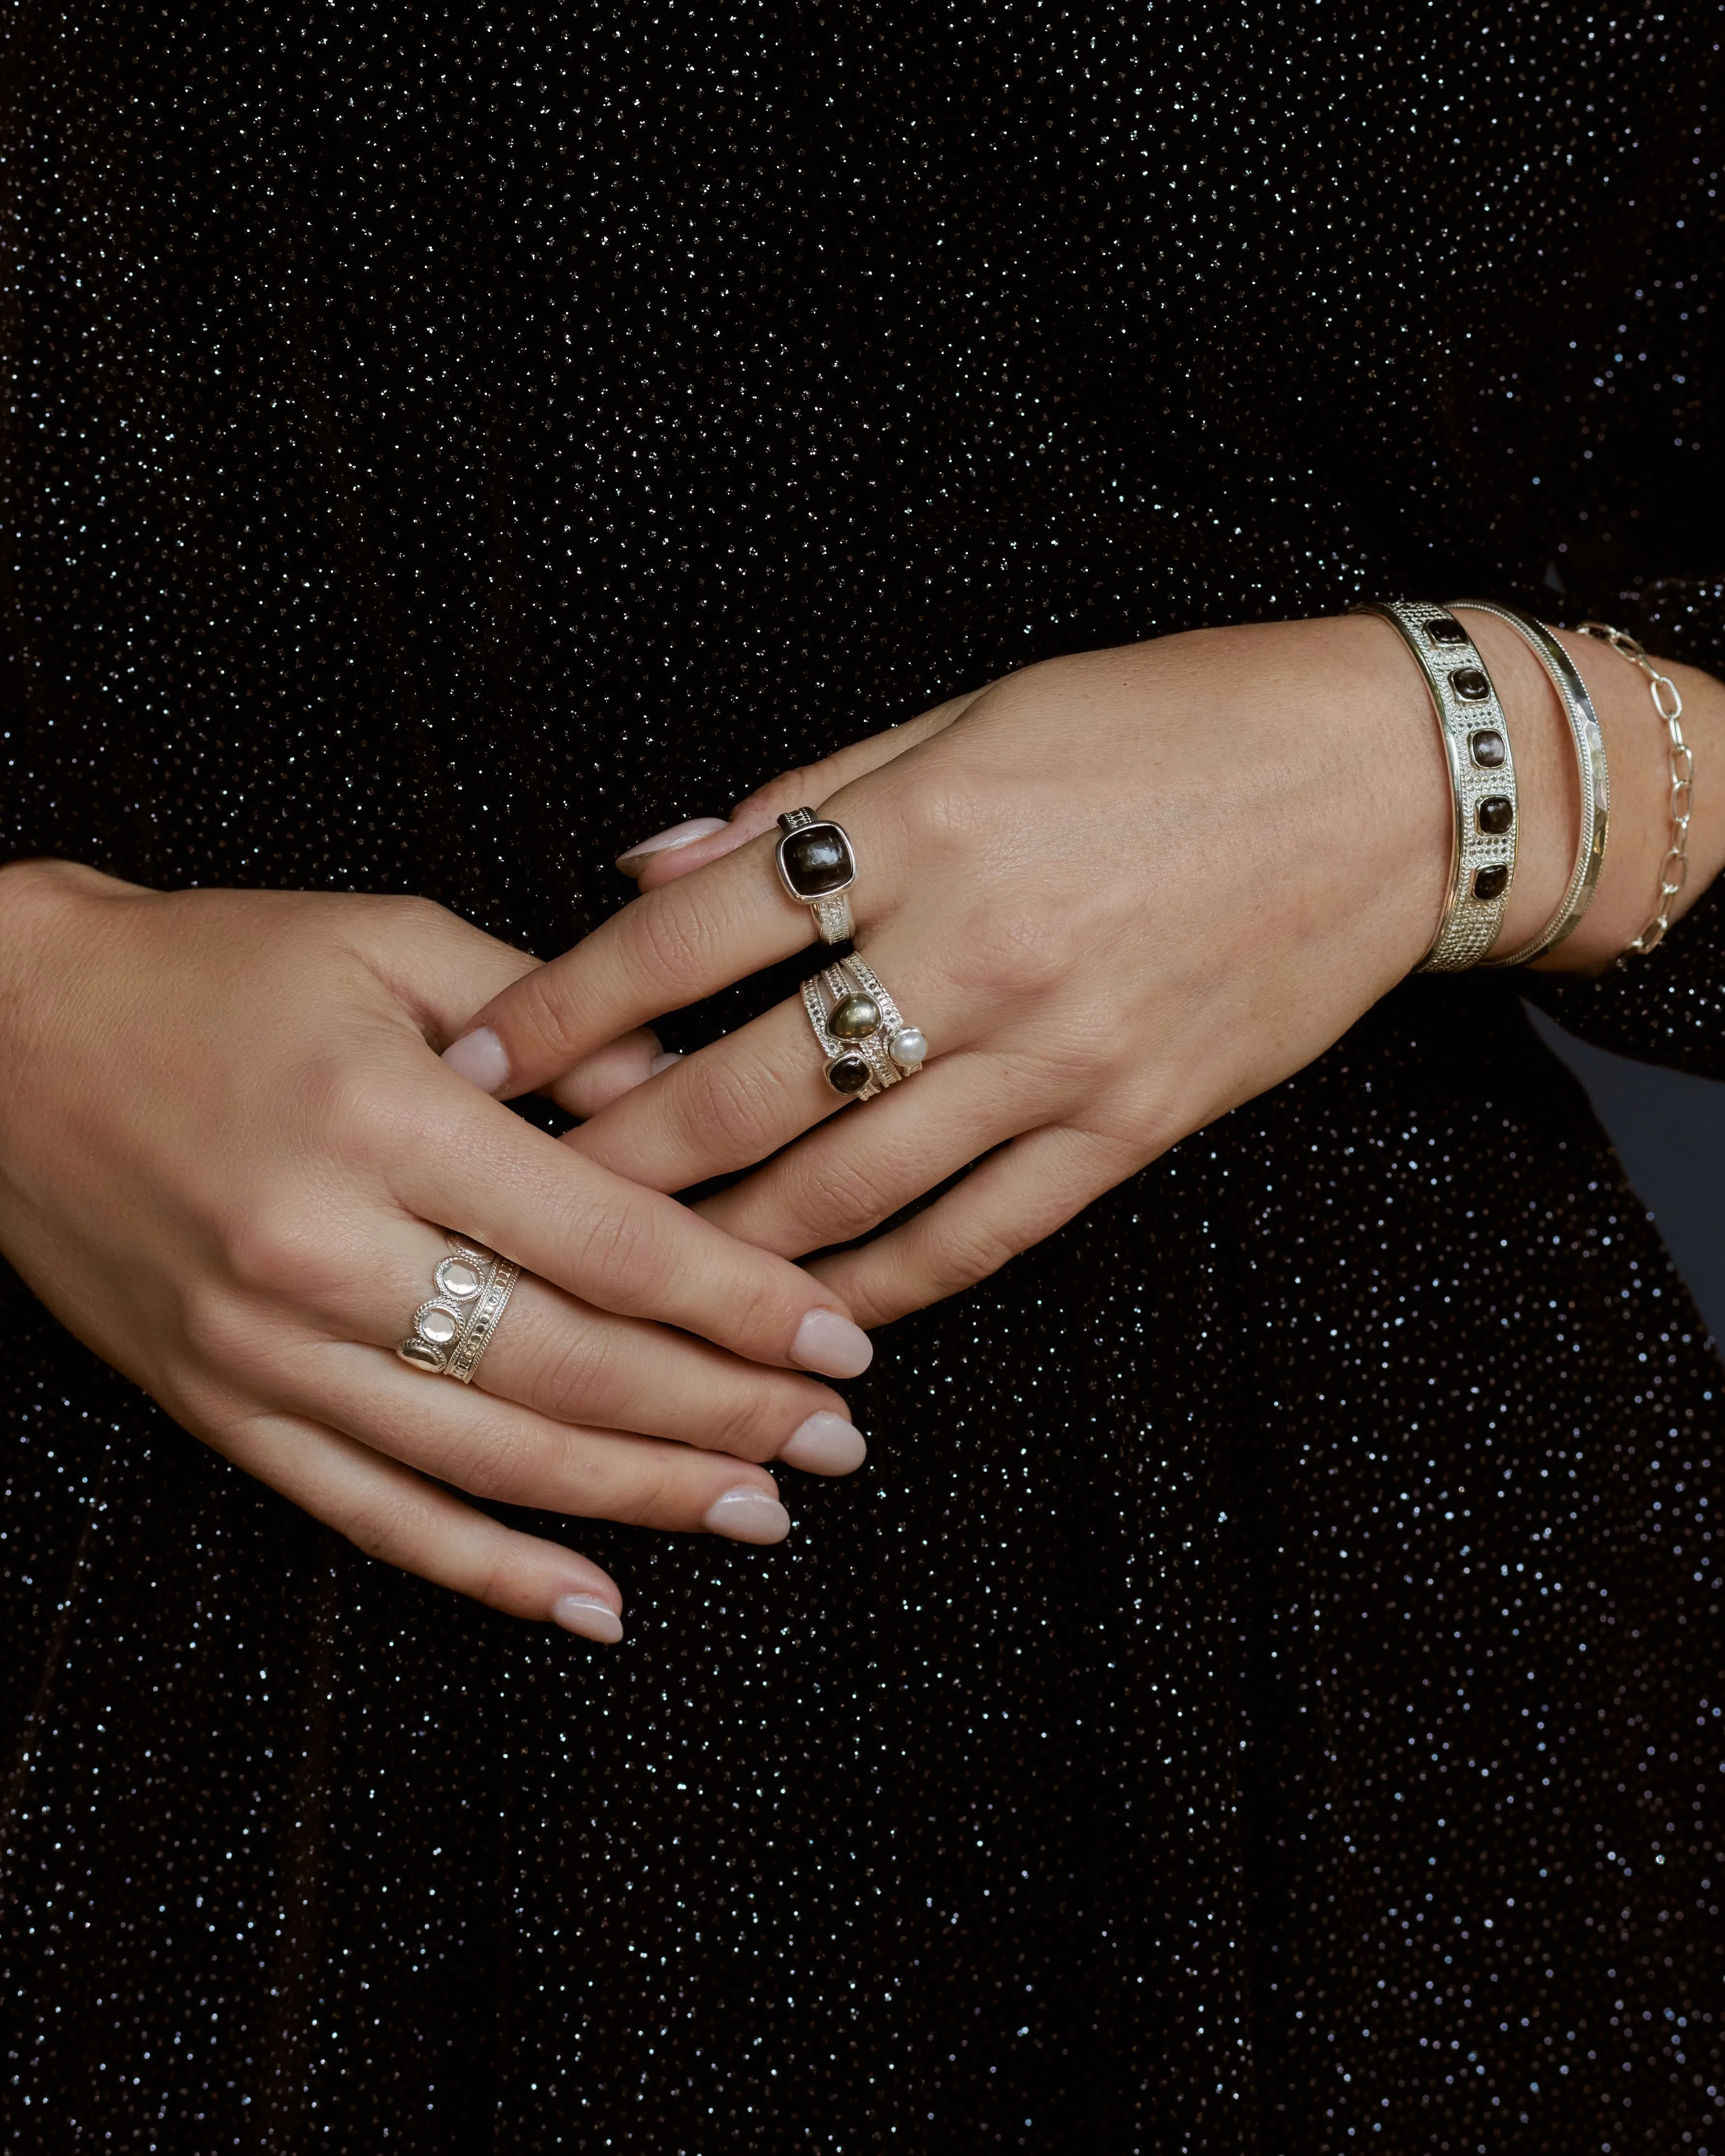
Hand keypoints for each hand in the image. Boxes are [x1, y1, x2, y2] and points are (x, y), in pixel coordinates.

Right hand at [0, 865, 875, 1637]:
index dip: (744, 1304)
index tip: (841, 1342)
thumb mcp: (390, 942)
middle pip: (572, 1367)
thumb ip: (549, 1018)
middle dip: (724, 1416)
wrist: (1, 1034)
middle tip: (838, 1444)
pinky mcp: (219, 1407)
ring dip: (641, 1500)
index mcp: (382, 1119)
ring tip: (761, 1514)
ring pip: (491, 1461)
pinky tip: (594, 1603)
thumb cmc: (209, 969)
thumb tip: (681, 1097)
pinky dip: (487, 1570)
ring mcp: (261, 1350)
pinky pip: (372, 1514)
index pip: (611, 1242)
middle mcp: (322, 1251)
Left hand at [445, 613, 1724, 1329]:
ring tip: (620, 1285)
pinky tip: (805, 1317)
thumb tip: (652, 867)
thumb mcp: (976, 713)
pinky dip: (880, 1283)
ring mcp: (1058, 1055)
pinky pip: (977, 1231)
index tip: (477, 1061)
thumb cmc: (1174, 722)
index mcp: (921, 825)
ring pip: (846, 1187)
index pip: (692, 935)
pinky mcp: (1131, 1128)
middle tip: (505, 1207)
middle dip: (608, 1159)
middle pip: (744, 1088)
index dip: (565, 1007)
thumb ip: (806, 796)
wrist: (1392, 788)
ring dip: (717, 1247)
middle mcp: (976, 951)